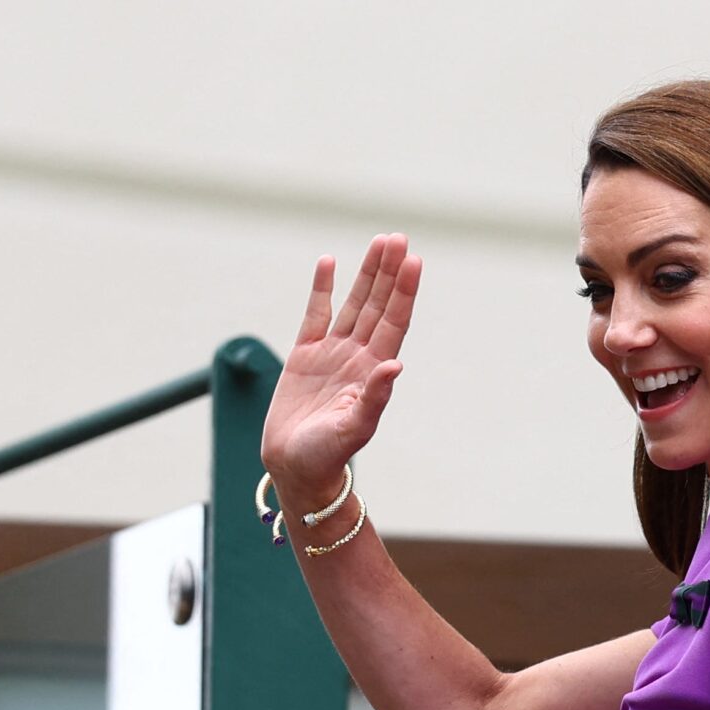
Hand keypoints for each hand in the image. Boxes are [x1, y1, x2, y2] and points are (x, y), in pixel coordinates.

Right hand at [261, 234, 421, 505]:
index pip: (394, 322)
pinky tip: (329, 263)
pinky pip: (315, 314)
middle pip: (378, 305)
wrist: (296, 470)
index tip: (413, 260)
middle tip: (399, 239)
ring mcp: (332, 354)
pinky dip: (323, 289)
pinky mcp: (305, 356)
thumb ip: (375, 398)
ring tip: (379, 242)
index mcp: (374, 371)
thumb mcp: (355, 428)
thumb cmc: (328, 456)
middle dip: (389, 273)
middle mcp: (358, 357)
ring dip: (366, 275)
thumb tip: (394, 366)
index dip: (404, 291)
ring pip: (353, 304)